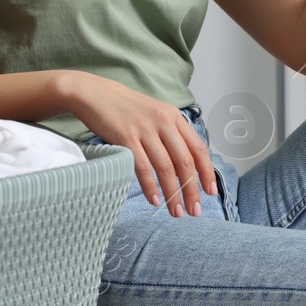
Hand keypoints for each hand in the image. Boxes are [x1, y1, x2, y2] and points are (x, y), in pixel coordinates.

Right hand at [61, 71, 215, 216]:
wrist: (95, 93)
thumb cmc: (124, 108)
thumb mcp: (155, 114)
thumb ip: (170, 134)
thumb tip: (184, 166)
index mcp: (174, 116)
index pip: (199, 148)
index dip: (207, 172)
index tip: (211, 192)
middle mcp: (164, 121)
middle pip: (185, 162)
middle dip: (192, 190)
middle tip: (194, 211)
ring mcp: (145, 129)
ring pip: (166, 168)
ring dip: (173, 194)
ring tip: (176, 212)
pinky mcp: (126, 137)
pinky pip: (143, 167)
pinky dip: (150, 187)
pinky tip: (155, 200)